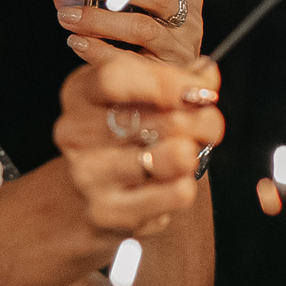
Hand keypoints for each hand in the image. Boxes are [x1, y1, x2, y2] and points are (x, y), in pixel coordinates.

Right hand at [52, 50, 222, 233]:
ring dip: (196, 153)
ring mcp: (87, 174)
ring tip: (191, 152)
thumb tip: (206, 74)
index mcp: (81, 93)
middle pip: (157, 119)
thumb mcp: (143, 94)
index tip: (202, 90)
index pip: (115, 78)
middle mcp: (76, 133)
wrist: (94, 188)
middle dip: (201, 119)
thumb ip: (177, 78)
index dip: (168, 82)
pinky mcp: (106, 211)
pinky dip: (187, 185)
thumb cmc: (124, 133)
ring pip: (173, 157)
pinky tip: (173, 182)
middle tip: (210, 122)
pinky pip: (176, 194)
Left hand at [56, 0, 204, 65]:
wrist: (170, 92)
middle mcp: (188, 16)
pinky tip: (76, 42)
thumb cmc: (150, 41)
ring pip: (141, 29)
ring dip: (98, 20)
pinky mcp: (164, 76)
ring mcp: (179, 47)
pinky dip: (98, 50)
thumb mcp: (135, 10)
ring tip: (65, 15)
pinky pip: (128, 62)